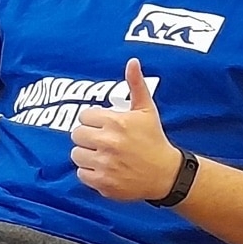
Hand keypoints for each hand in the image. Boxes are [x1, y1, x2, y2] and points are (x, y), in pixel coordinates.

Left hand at [69, 59, 179, 201]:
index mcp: (116, 122)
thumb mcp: (147, 110)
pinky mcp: (103, 182)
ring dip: (86, 155)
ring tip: (103, 155)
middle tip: (102, 141)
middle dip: (88, 137)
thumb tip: (132, 61)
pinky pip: (81, 174)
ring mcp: (105, 164)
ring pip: (76, 154)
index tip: (104, 126)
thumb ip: (136, 85)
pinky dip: (90, 172)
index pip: (84, 117)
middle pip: (77, 135)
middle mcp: (108, 142)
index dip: (93, 121)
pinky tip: (105, 169)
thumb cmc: (154, 139)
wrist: (166, 174)